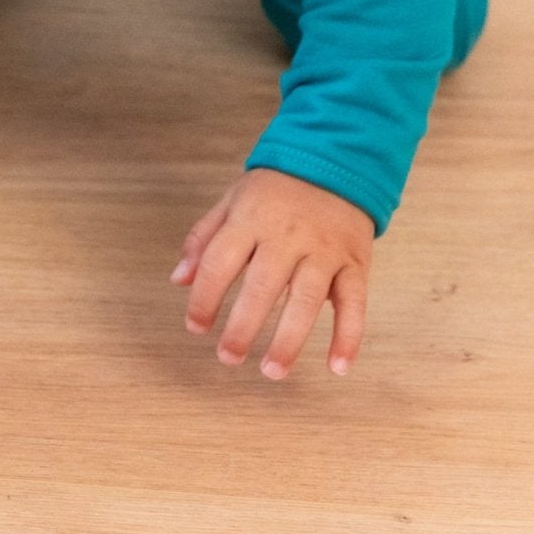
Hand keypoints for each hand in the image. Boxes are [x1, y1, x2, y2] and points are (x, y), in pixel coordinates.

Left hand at [170, 166, 371, 378]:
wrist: (335, 162)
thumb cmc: (275, 191)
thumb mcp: (233, 201)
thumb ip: (203, 239)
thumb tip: (178, 280)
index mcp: (251, 219)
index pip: (221, 261)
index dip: (204, 297)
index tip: (196, 327)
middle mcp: (287, 236)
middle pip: (262, 286)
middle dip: (243, 326)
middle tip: (227, 358)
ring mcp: (323, 251)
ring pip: (306, 300)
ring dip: (289, 340)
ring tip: (271, 371)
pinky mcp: (354, 263)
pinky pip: (354, 303)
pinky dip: (349, 336)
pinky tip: (338, 367)